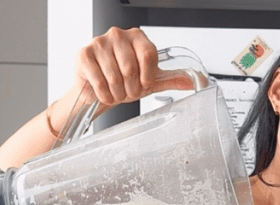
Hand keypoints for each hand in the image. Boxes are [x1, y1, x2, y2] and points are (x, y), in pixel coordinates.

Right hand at [73, 27, 190, 106]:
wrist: (99, 89)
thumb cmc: (125, 81)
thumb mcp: (150, 81)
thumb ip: (171, 79)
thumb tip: (195, 81)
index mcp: (138, 37)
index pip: (148, 56)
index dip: (147, 78)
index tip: (143, 85)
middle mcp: (118, 34)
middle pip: (131, 67)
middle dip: (131, 89)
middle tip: (128, 93)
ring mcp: (100, 42)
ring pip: (115, 76)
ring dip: (117, 93)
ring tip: (116, 93)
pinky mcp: (84, 54)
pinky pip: (98, 79)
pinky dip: (103, 94)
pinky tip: (104, 94)